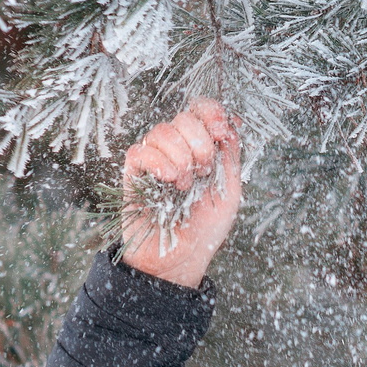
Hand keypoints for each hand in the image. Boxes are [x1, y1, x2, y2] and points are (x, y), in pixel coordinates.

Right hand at [119, 99, 241, 288]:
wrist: (181, 258)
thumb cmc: (205, 228)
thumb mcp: (230, 191)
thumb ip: (230, 156)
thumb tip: (232, 122)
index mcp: (201, 146)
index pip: (201, 108)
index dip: (211, 112)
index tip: (221, 133)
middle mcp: (177, 147)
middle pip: (184, 117)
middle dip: (201, 143)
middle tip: (204, 172)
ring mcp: (154, 158)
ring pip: (162, 131)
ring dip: (181, 157)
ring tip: (185, 185)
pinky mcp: (134, 173)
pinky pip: (141, 151)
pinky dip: (160, 163)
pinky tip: (170, 182)